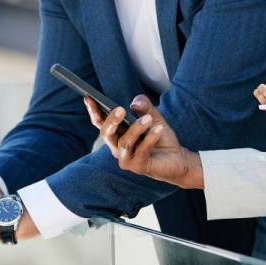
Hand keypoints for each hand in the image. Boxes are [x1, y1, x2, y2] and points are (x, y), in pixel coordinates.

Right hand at [87, 95, 202, 188]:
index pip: (100, 122)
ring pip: (124, 142)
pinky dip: (150, 138)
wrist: (177, 158)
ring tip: (148, 118)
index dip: (93, 111)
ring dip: (136, 128)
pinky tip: (159, 129)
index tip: (88, 97)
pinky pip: (141, 151)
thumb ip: (144, 106)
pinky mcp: (138, 167)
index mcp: (117, 134)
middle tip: (121, 110)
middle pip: (106, 134)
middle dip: (111, 121)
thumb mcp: (153, 116)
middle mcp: (117, 147)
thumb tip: (134, 103)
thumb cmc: (160, 137)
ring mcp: (126, 158)